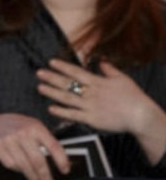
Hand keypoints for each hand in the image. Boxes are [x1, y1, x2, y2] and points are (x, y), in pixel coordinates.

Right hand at [0, 113, 68, 179]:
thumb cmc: (20, 129)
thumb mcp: (35, 128)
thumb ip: (46, 141)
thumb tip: (62, 162)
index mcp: (36, 127)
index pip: (53, 146)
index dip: (61, 161)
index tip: (65, 171)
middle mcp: (23, 132)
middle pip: (38, 160)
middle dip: (45, 176)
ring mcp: (9, 139)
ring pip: (24, 165)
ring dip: (32, 177)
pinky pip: (10, 164)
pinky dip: (17, 170)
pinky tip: (21, 171)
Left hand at [39, 59, 164, 137]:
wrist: (140, 115)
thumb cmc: (133, 97)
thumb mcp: (122, 79)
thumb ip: (109, 70)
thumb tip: (101, 60)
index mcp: (98, 82)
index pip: (76, 72)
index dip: (63, 67)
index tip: (51, 62)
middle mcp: (91, 93)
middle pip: (68, 84)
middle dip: (52, 78)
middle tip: (39, 73)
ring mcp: (90, 106)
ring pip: (67, 98)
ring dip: (52, 93)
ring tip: (40, 87)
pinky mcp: (91, 119)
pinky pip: (73, 115)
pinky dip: (61, 112)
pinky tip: (50, 108)